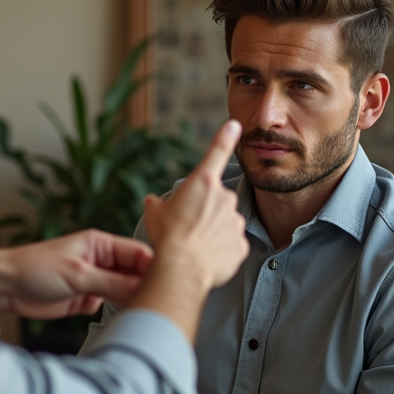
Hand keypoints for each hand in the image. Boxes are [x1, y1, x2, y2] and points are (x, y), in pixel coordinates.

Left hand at [0, 230, 154, 318]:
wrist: (6, 287)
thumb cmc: (35, 268)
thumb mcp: (78, 275)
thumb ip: (111, 283)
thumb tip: (141, 288)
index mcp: (100, 244)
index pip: (138, 253)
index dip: (153, 267)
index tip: (168, 283)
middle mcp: (101, 261)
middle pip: (134, 273)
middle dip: (145, 286)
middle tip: (159, 302)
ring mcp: (94, 280)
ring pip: (124, 290)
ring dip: (131, 300)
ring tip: (143, 312)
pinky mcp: (85, 298)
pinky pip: (109, 304)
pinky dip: (115, 311)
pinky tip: (123, 318)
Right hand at [143, 119, 247, 289]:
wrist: (181, 268)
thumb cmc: (166, 237)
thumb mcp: (153, 213)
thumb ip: (157, 203)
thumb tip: (152, 201)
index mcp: (202, 183)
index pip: (217, 152)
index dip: (226, 136)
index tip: (235, 124)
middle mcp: (224, 197)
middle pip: (217, 200)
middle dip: (206, 211)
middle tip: (188, 228)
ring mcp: (235, 222)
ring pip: (226, 223)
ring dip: (214, 231)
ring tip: (196, 247)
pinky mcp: (241, 245)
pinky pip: (231, 245)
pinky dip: (221, 251)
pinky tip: (206, 258)